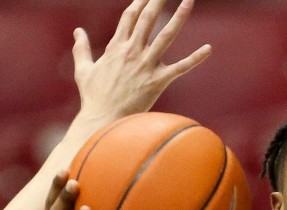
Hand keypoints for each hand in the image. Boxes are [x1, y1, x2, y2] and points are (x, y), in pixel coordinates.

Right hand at [71, 0, 211, 123]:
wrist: (102, 120)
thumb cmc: (93, 98)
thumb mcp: (83, 70)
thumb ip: (82, 49)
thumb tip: (78, 31)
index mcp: (116, 47)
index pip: (130, 16)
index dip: (140, 0)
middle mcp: (132, 51)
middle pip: (148, 18)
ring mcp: (145, 66)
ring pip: (166, 35)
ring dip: (179, 16)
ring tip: (189, 0)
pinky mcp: (157, 82)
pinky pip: (180, 68)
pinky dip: (195, 59)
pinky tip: (208, 48)